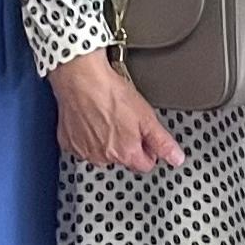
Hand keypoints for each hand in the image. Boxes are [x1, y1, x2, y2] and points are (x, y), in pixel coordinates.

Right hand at [52, 53, 184, 172]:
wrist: (82, 79)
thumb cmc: (111, 93)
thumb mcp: (147, 116)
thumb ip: (162, 141)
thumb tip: (176, 158)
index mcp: (126, 153)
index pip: (145, 165)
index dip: (149, 149)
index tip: (145, 136)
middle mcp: (104, 158)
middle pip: (123, 158)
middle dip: (126, 143)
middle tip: (124, 120)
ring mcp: (84, 151)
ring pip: (102, 152)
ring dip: (106, 140)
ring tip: (107, 116)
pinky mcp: (68, 143)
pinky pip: (82, 145)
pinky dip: (87, 135)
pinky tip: (91, 118)